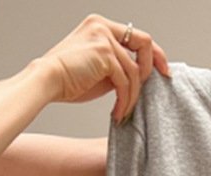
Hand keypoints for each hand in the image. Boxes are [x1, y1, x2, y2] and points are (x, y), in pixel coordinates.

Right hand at [37, 14, 169, 122]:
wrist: (46, 82)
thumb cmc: (69, 80)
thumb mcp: (100, 70)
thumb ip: (119, 67)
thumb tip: (141, 78)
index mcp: (101, 27)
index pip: (137, 36)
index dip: (155, 54)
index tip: (164, 71)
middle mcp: (103, 27)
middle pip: (145, 43)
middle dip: (153, 68)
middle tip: (156, 88)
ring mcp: (104, 38)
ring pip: (134, 71)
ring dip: (132, 96)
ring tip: (124, 110)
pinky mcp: (104, 54)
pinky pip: (125, 81)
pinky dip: (125, 100)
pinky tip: (119, 112)